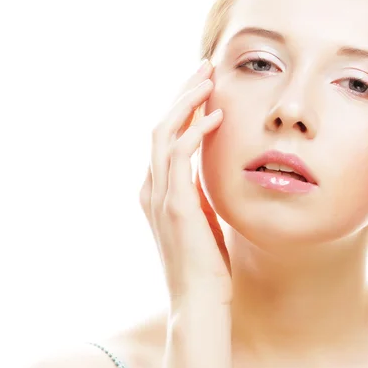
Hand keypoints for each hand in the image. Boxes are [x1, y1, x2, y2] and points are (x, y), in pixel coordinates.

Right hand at [139, 60, 231, 305]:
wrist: (198, 301)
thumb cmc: (205, 265)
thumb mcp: (203, 220)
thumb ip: (199, 194)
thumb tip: (209, 174)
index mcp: (158, 192)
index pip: (165, 138)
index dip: (183, 109)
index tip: (205, 87)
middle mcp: (152, 189)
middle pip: (160, 127)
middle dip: (182, 94)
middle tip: (205, 67)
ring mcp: (160, 197)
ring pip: (164, 133)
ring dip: (186, 102)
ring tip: (209, 78)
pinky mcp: (175, 205)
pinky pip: (179, 156)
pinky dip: (195, 131)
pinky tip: (215, 115)